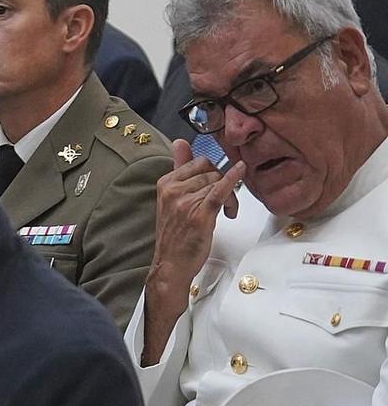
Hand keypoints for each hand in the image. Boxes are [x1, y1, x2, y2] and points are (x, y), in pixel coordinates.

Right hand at [140, 139, 247, 362]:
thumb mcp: (172, 198)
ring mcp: (185, 201)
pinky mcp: (200, 213)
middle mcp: (172, 190)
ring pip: (218, 183)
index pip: (197, 163)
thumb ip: (178, 168)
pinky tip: (241, 170)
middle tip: (226, 205)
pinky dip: (232, 179)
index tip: (215, 187)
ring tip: (228, 213)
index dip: (212, 173)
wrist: (171, 264)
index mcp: (165, 183)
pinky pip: (219, 190)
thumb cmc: (175, 234)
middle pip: (210, 172)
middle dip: (223, 185)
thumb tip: (180, 141)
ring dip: (231, 197)